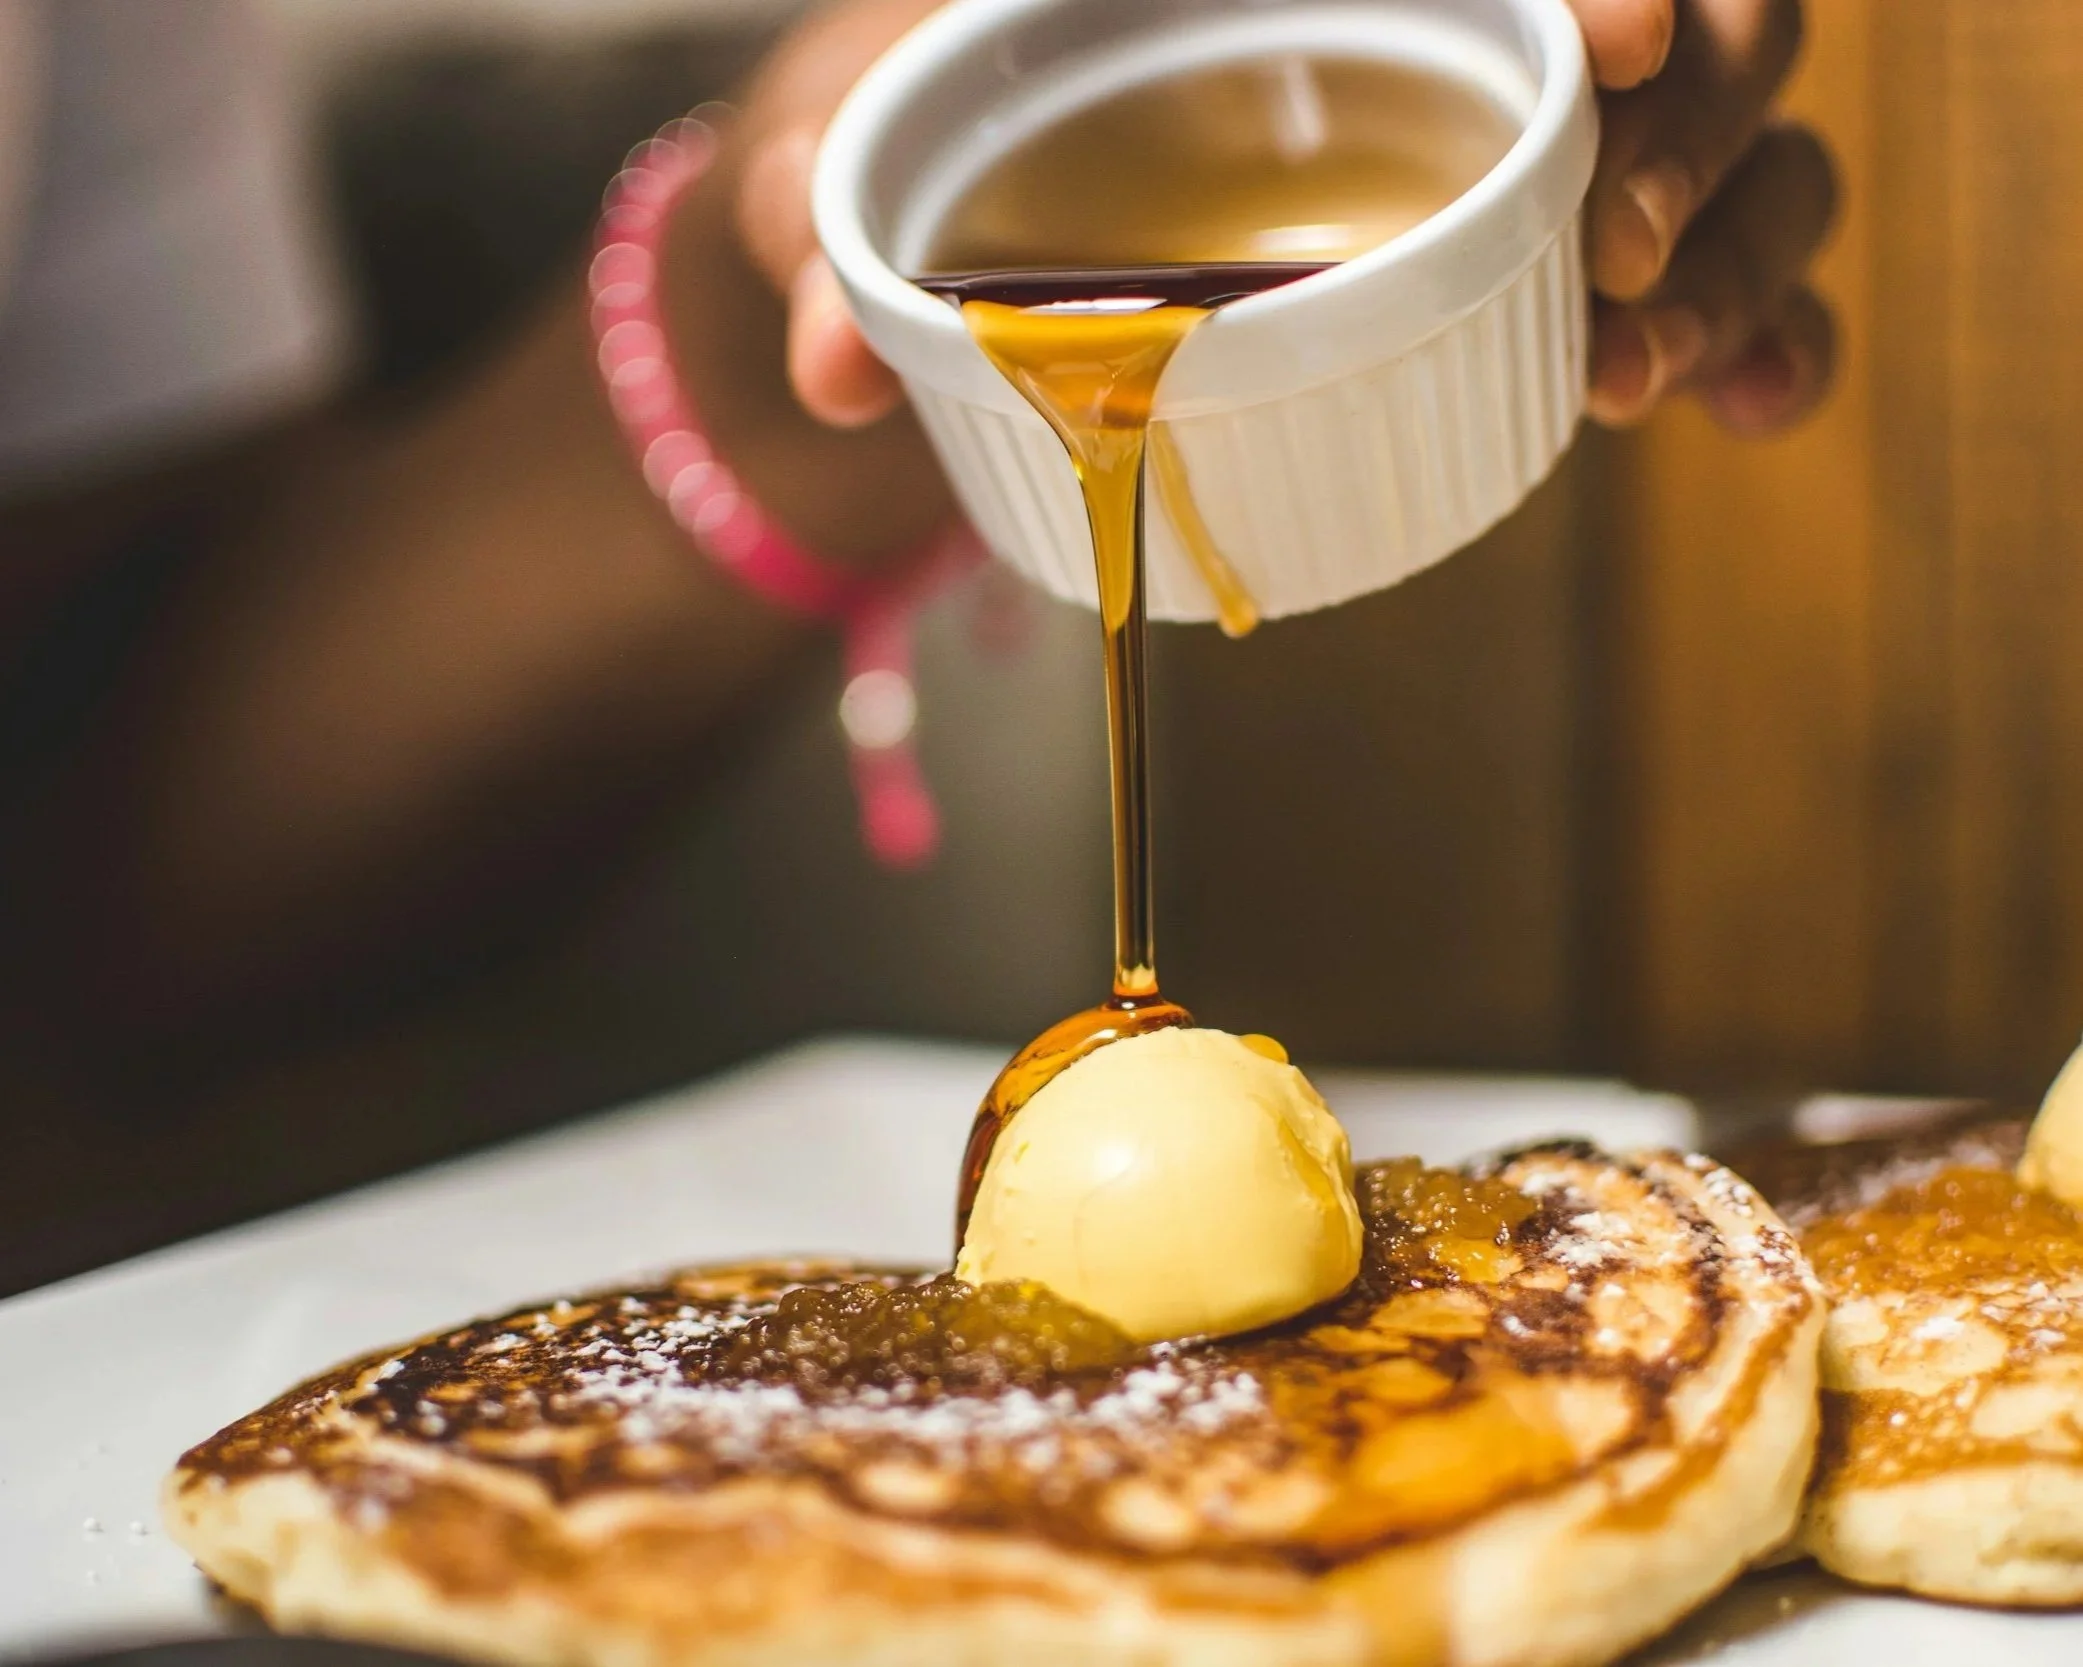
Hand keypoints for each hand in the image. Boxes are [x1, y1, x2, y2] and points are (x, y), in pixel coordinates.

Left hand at [734, 0, 1835, 438]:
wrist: (949, 187)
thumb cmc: (915, 120)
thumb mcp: (852, 135)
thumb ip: (828, 217)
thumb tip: (837, 366)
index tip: (1620, 34)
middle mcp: (1454, 11)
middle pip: (1707, 7)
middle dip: (1708, 114)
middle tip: (1625, 242)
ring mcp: (1523, 135)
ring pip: (1747, 140)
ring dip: (1741, 247)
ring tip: (1635, 377)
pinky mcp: (1552, 253)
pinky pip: (1722, 272)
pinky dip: (1761, 337)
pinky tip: (1729, 411)